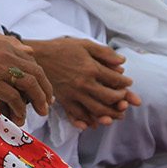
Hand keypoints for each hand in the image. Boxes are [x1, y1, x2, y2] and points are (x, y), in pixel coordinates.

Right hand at [0, 28, 52, 123]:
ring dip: (39, 100)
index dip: (42, 78)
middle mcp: (9, 56)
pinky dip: (20, 108)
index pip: (33, 62)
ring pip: (30, 85)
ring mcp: (2, 69)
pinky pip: (14, 97)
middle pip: (37, 74)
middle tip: (47, 104)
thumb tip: (30, 50)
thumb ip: (9, 47)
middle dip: (45, 91)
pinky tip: (20, 116)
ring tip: (41, 112)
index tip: (44, 90)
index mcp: (8, 47)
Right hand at [24, 37, 140, 129]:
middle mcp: (85, 84)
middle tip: (124, 100)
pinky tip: (93, 123)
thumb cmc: (61, 48)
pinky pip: (78, 115)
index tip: (128, 83)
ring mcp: (74, 94)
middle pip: (110, 98)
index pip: (116, 80)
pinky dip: (87, 122)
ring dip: (110, 115)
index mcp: (92, 68)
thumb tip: (122, 62)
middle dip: (121, 100)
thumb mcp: (85, 44)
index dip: (125, 83)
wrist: (38, 56)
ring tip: (116, 115)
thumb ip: (105, 53)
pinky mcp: (64, 100)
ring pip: (97, 110)